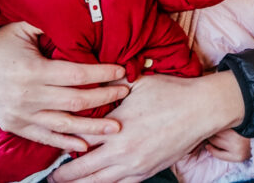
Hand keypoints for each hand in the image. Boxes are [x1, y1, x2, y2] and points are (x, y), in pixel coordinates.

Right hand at [0, 21, 128, 151]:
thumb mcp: (23, 28)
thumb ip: (51, 26)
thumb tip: (82, 17)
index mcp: (33, 70)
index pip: (77, 74)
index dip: (102, 74)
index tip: (121, 71)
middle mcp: (28, 95)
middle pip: (76, 101)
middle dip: (104, 98)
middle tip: (125, 94)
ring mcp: (22, 114)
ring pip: (64, 124)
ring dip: (92, 127)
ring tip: (116, 127)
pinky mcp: (16, 125)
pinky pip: (45, 137)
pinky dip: (65, 142)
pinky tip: (84, 145)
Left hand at [51, 71, 245, 182]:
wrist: (202, 110)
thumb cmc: (171, 92)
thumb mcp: (137, 83)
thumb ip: (111, 86)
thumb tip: (91, 80)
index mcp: (116, 126)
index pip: (79, 141)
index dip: (63, 146)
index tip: (52, 146)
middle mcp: (122, 151)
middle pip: (82, 170)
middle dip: (64, 175)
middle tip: (51, 177)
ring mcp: (135, 166)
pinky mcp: (147, 172)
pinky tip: (98, 182)